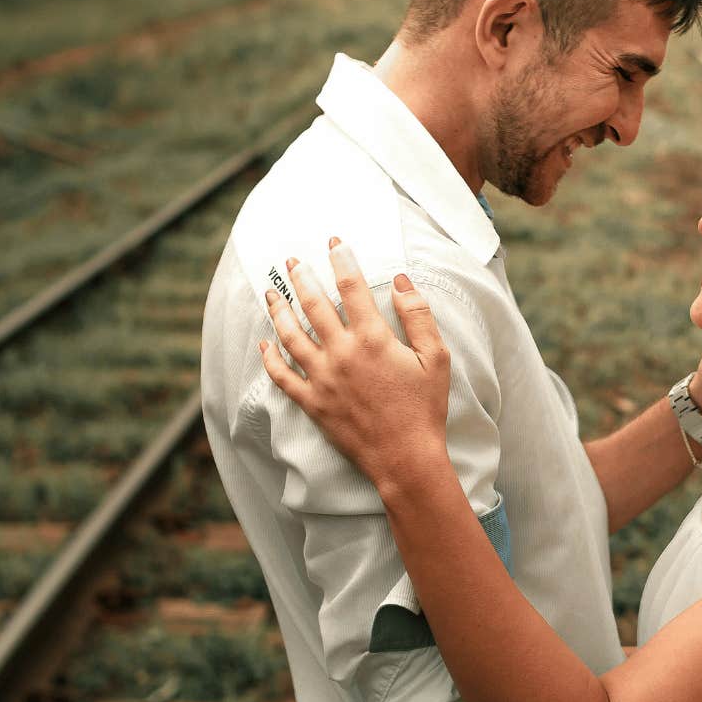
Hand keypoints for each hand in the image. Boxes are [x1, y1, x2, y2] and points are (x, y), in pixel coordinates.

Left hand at [259, 241, 449, 484]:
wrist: (405, 458)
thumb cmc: (424, 409)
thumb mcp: (436, 358)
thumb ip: (418, 315)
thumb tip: (401, 280)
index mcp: (373, 339)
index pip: (351, 287)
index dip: (341, 259)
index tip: (333, 242)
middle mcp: (342, 354)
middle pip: (314, 305)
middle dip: (301, 277)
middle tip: (292, 260)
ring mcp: (322, 378)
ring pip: (290, 335)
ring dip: (279, 309)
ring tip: (271, 292)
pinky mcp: (312, 402)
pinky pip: (282, 375)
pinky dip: (270, 357)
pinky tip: (264, 342)